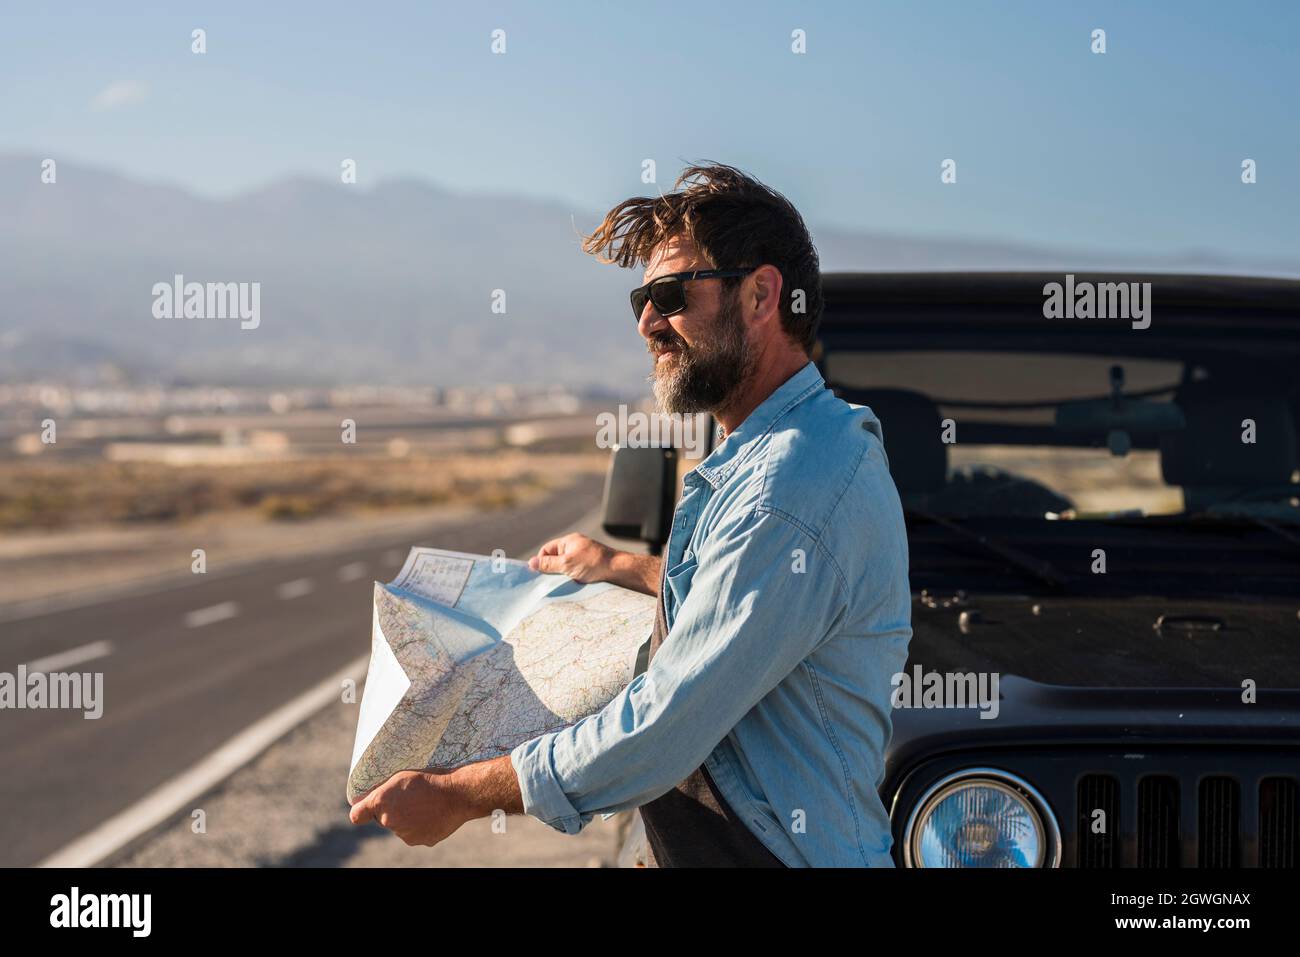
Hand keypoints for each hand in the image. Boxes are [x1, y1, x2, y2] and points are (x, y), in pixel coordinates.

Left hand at [348, 770, 471, 846]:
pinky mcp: (421, 841)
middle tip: (411, 797)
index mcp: (381, 802)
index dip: (363, 810)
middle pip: (384, 819)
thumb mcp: (402, 776)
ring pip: (402, 827)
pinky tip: (433, 813)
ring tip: (426, 804)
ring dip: (409, 819)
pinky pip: (417, 833)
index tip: (366, 808)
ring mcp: (405, 834)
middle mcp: (389, 821)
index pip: (358, 815)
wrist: (457, 794)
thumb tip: (365, 802)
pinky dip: (423, 826)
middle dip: (394, 810)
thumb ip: (381, 791)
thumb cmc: (430, 778)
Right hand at [528, 532, 613, 582]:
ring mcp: (582, 558)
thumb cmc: (593, 563)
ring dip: (561, 576)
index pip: (547, 550)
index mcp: (569, 541)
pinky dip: (571, 579)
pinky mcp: (589, 568)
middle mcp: (575, 548)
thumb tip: (531, 563)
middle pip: (555, 559)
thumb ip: (548, 564)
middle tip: (549, 581)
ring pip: (564, 568)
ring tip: (562, 584)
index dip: (541, 561)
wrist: (618, 570)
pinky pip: (574, 573)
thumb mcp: (567, 564)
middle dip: (551, 570)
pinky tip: (571, 585)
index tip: (539, 573)